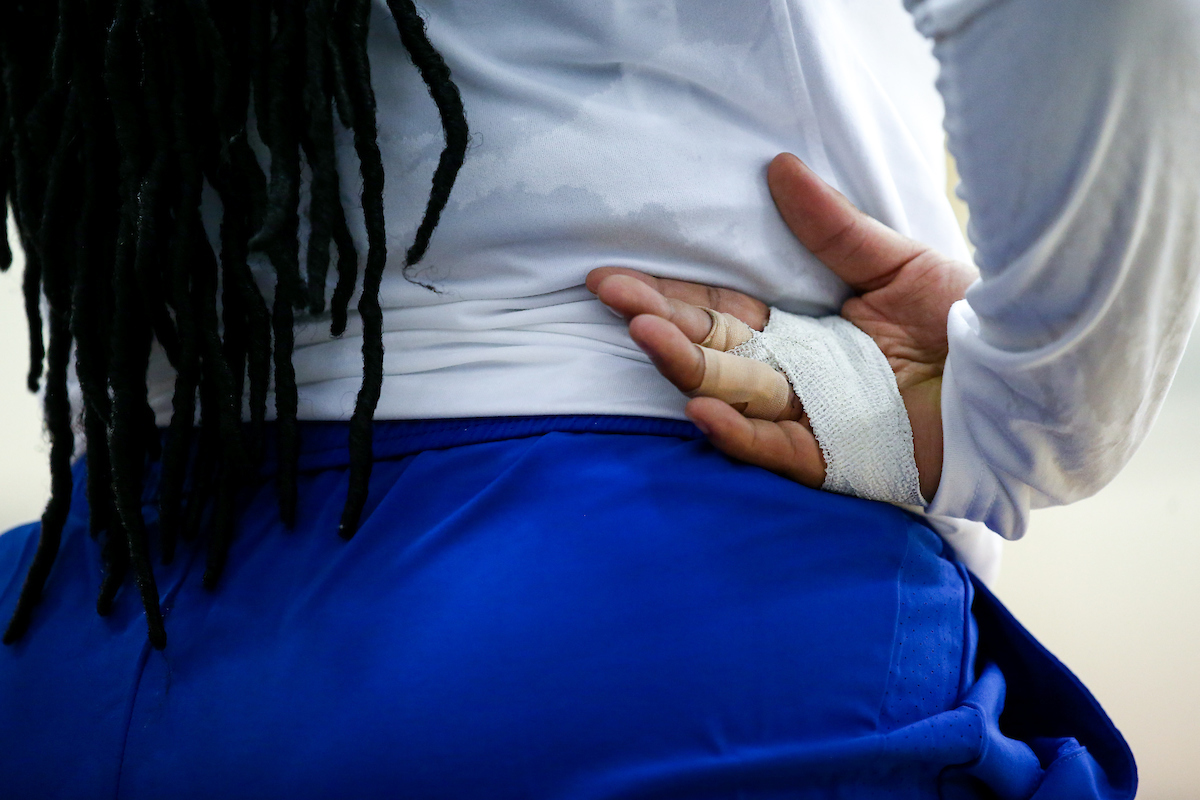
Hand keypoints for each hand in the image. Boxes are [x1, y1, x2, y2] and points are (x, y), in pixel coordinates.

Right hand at [587, 153, 976, 499]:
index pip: (722, 316)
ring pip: (734, 397)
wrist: (1024, 381)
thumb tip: (778, 165)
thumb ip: (833, 229)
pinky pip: (777, 450)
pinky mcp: (835, 460)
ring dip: (686, 370)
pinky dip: (738, 433)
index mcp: (803, 333)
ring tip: (645, 335)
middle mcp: (796, 378)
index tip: (616, 278)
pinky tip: (699, 409)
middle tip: (612, 297)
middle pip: (714, 354)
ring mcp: (811, 420)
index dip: (671, 297)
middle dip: (661, 326)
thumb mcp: (896, 263)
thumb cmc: (965, 322)